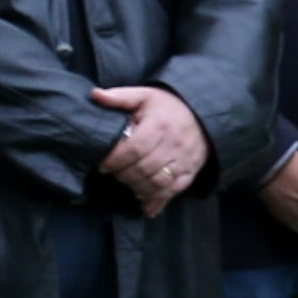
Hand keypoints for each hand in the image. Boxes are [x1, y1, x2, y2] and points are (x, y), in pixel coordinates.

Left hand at [88, 85, 206, 212]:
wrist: (203, 113)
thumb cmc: (167, 106)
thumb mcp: (144, 95)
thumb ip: (119, 97)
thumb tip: (94, 94)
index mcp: (159, 125)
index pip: (134, 149)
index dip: (116, 160)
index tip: (103, 165)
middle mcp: (174, 144)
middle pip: (144, 168)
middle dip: (123, 175)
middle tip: (113, 174)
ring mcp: (185, 159)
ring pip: (158, 183)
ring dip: (137, 188)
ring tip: (126, 182)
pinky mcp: (192, 170)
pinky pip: (175, 190)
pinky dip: (158, 200)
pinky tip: (144, 203)